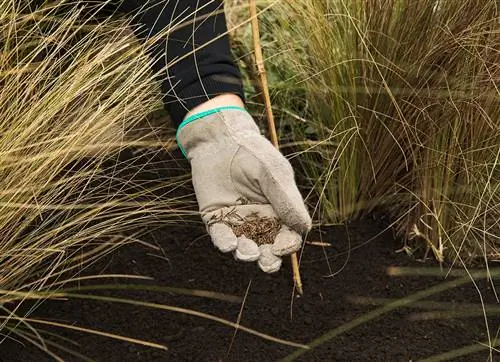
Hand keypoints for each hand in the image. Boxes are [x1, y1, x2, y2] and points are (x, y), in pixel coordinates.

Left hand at [177, 107, 311, 271]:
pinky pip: (221, 237)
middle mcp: (260, 220)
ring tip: (248, 251)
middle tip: (267, 261)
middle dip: (269, 260)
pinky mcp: (215, 219)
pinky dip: (226, 244)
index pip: (288, 235)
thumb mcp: (273, 173)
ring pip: (245, 246)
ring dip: (248, 254)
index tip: (283, 246)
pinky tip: (230, 244)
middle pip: (268, 249)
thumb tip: (304, 229)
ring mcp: (237, 221)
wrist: (220, 139)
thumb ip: (287, 200)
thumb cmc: (253, 152)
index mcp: (279, 210)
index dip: (288, 245)